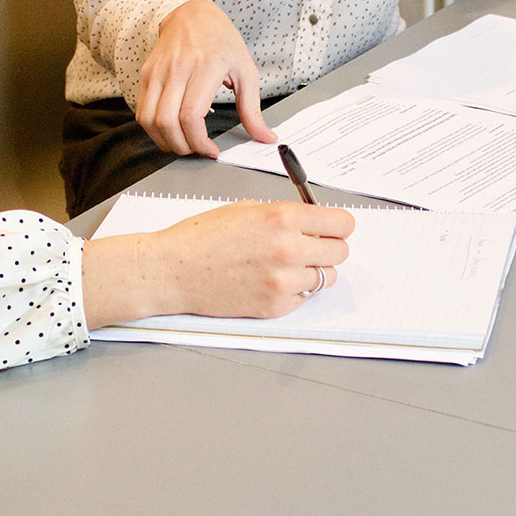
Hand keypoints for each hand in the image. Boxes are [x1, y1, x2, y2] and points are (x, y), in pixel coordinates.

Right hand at [80, 201, 354, 328]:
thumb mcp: (247, 209)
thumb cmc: (202, 237)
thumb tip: (314, 223)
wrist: (173, 270)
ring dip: (313, 271)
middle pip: (340, 251)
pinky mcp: (275, 306)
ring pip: (326, 277)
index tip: (332, 228)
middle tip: (310, 246)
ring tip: (286, 266)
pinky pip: (304, 298)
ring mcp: (283, 281)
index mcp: (282, 217)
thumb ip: (285, 215)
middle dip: (327, 247)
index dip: (338, 225)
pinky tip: (270, 281)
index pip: (342, 224)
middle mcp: (289, 249)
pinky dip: (294, 291)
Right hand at [136, 0, 276, 156]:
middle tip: (196, 150)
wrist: (193, 15)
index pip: (190, 116)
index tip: (211, 150)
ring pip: (149, 120)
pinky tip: (169, 130)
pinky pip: (141, 111)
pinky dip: (153, 129)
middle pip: (167, 123)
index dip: (198, 142)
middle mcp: (177, 69)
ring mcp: (157, 72)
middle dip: (182, 147)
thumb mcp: (246, 71)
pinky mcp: (146, 74)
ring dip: (164, 141)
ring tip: (182, 143)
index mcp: (205, 68)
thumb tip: (265, 136)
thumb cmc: (221, 41)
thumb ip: (252, 109)